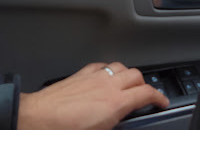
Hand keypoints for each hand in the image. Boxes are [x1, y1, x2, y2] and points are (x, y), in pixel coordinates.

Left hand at [17, 62, 168, 128]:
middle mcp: (107, 85)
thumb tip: (120, 123)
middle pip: (136, 75)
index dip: (158, 97)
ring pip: (120, 67)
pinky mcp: (80, 74)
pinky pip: (101, 66)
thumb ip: (115, 124)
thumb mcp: (98, 133)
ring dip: (128, 75)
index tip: (162, 101)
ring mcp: (94, 77)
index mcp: (115, 103)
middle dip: (145, 84)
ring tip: (127, 85)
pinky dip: (108, 70)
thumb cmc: (63, 130)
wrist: (38, 119)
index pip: (146, 93)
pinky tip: (105, 77)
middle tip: (145, 95)